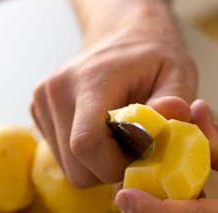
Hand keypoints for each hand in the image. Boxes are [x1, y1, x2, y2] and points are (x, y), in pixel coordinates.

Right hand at [30, 0, 196, 186]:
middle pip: (76, 166)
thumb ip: (174, 101)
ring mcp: (42, 102)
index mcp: (91, 80)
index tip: (142, 159)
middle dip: (111, 169)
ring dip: (100, 166)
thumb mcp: (178, 75)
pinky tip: (107, 137)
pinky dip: (88, 159)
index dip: (116, 165)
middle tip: (137, 152)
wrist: (124, 37)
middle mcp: (57, 91)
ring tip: (123, 141)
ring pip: (70, 168)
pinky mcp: (39, 113)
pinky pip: (64, 159)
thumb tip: (174, 115)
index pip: (87, 144)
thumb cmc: (155, 59)